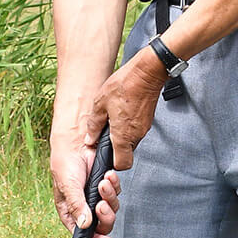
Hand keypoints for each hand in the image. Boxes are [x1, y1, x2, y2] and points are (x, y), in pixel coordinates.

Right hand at [50, 139, 120, 237]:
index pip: (83, 233)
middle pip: (102, 223)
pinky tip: (108, 175)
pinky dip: (114, 184)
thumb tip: (85, 225)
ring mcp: (97, 196)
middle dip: (105, 216)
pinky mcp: (107, 184)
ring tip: (102, 182)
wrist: (76, 140)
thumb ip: (77, 205)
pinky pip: (116, 191)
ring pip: (111, 208)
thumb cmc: (65, 161)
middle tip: (102, 204)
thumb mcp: (68, 185)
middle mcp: (85, 206)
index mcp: (71, 211)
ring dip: (109, 196)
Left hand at [84, 49, 166, 170]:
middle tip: (106, 134)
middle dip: (116, 148)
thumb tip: (90, 139)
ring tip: (113, 119)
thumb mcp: (100, 103)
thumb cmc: (125, 85)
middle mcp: (136, 135)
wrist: (147, 72)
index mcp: (123, 135)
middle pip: (126, 153)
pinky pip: (136, 130)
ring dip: (122, 135)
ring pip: (131, 141)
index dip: (113, 164)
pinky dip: (128, 126)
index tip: (105, 156)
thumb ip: (94, 125)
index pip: (122, 165)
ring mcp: (144, 128)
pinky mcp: (148, 120)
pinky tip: (122, 112)